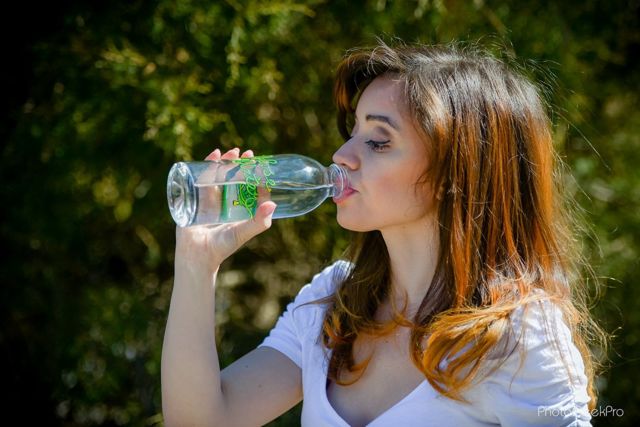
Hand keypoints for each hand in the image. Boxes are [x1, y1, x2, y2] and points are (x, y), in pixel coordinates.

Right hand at [174, 148, 276, 273]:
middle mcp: (228, 202)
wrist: (196, 255)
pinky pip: (204, 177)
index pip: (251, 189)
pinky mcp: (197, 196)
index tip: (262, 168)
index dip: (256, 177)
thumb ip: (259, 222)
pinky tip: (214, 155)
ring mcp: (212, 198)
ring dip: (227, 161)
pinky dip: (209, 164)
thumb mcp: (243, 233)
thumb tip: (272, 204)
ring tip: (233, 151)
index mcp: (240, 209)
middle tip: (249, 154)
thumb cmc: (222, 247)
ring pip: (221, 174)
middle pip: (236, 178)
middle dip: (242, 165)